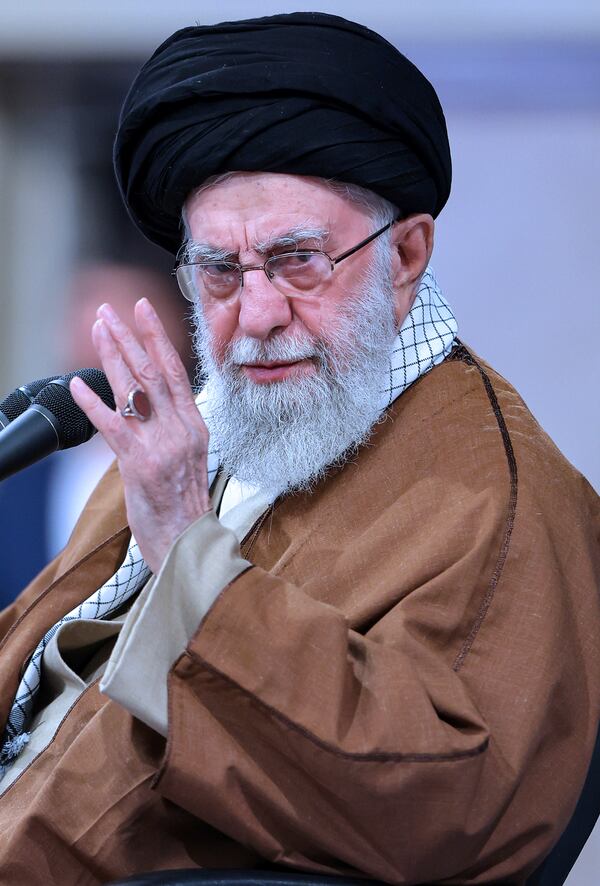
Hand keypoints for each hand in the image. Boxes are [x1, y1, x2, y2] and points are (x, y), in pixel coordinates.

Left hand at [70, 298, 210, 573]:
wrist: (186, 542)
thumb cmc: (182, 505)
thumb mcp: (186, 458)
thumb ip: (170, 426)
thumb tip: (146, 400)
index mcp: (195, 426)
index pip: (176, 371)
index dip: (158, 337)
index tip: (142, 310)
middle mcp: (181, 430)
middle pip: (153, 372)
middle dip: (129, 336)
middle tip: (110, 310)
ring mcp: (162, 446)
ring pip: (135, 390)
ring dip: (112, 356)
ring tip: (97, 329)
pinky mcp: (140, 465)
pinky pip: (114, 426)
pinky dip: (94, 403)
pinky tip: (78, 385)